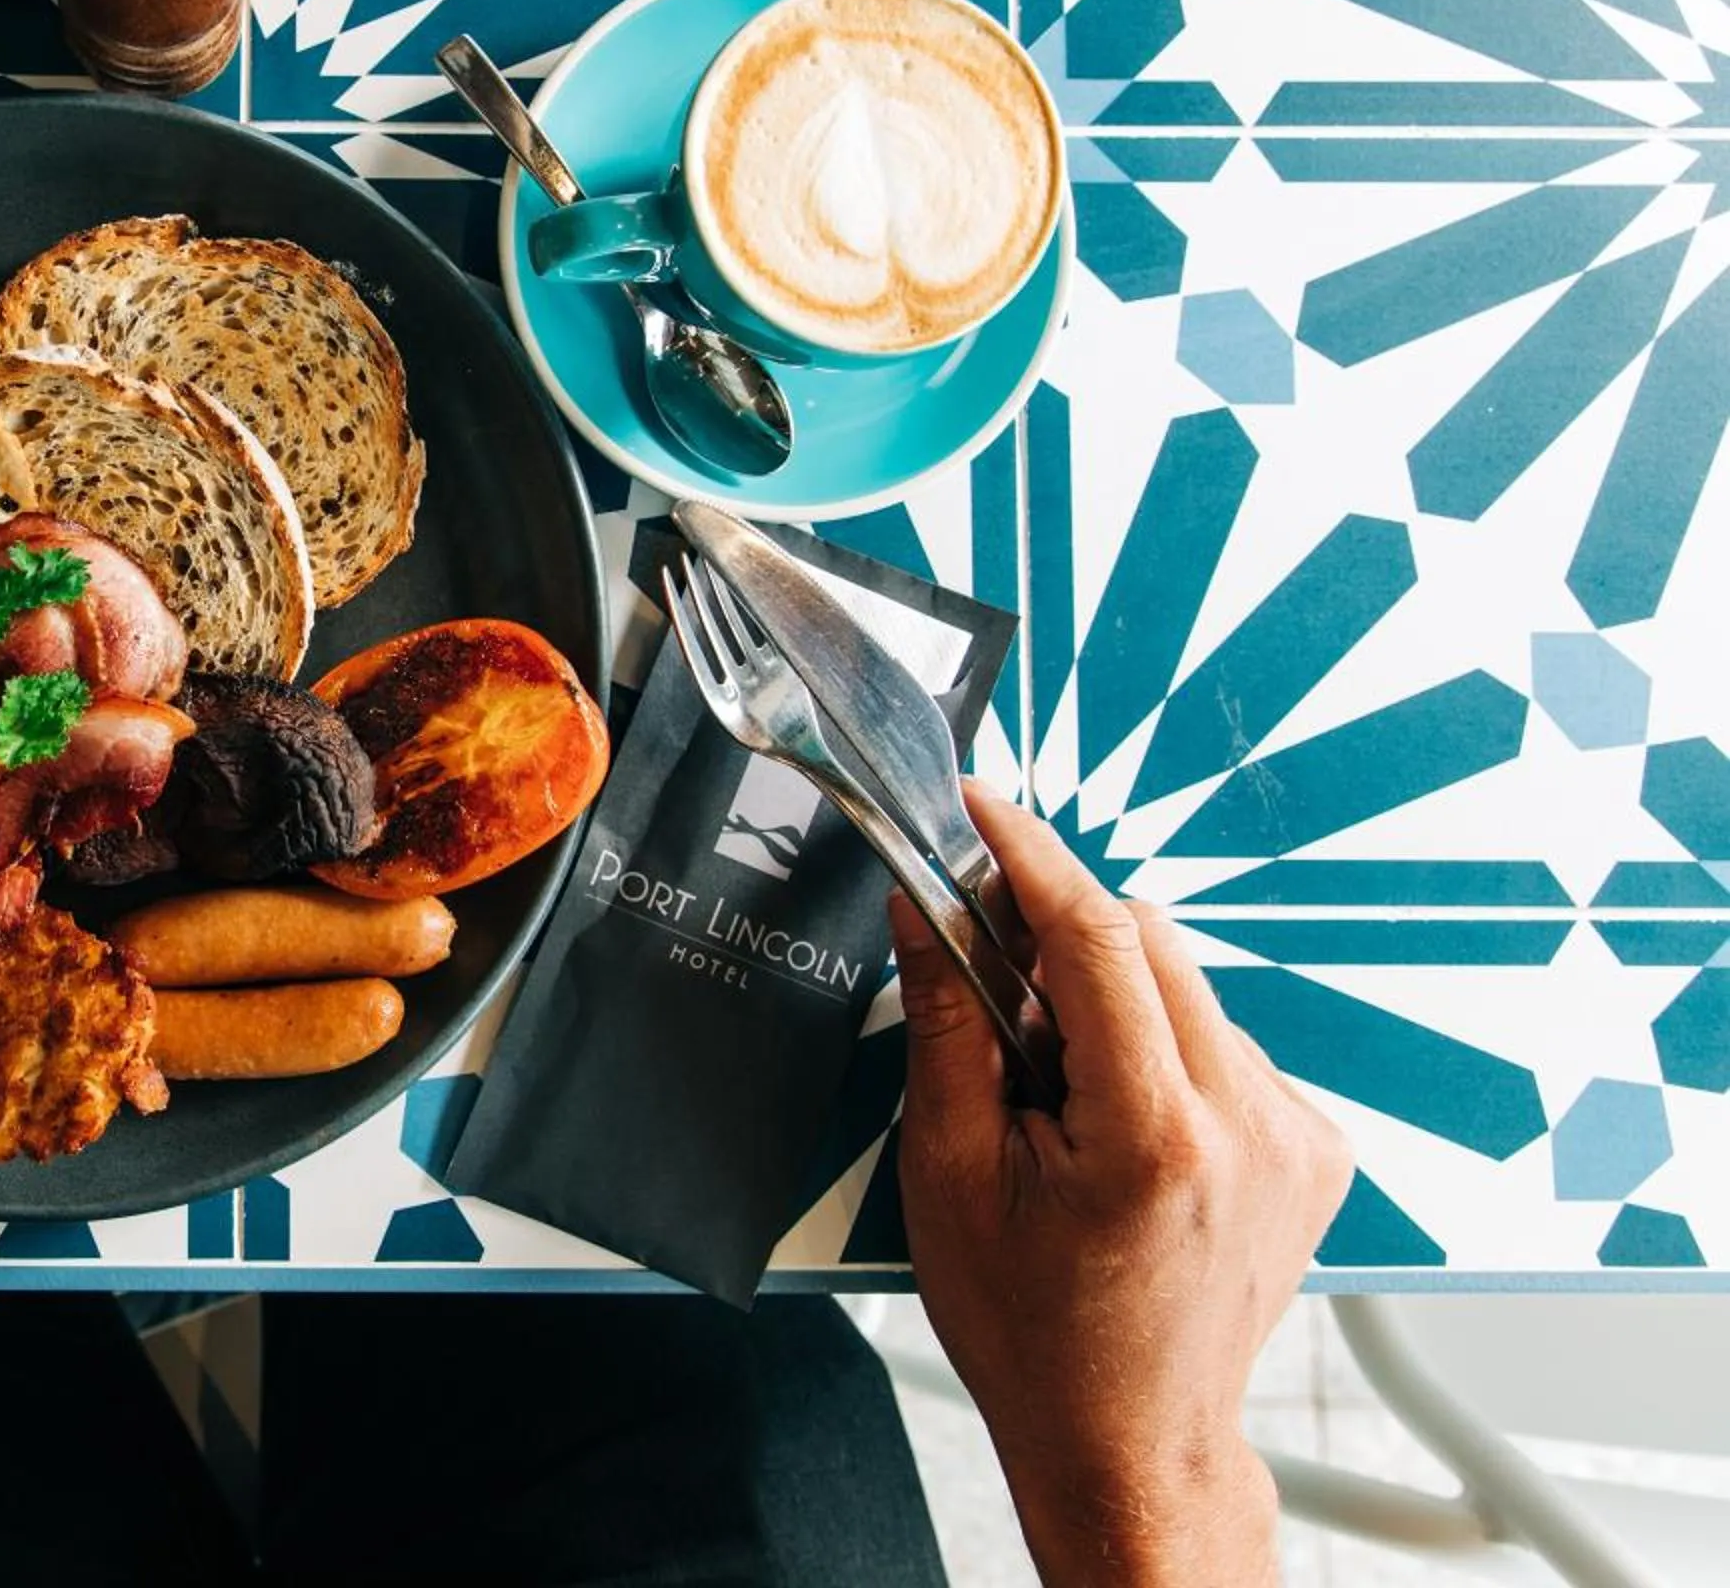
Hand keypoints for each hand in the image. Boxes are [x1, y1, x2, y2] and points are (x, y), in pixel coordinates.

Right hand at [893, 787, 1350, 1587]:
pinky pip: (1226, 1043)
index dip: (1029, 855)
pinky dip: (1165, 1052)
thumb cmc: (1034, 1329)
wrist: (1128, 1438)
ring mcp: (1295, 1136)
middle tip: (994, 995)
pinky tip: (1119, 1125)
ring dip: (1115, 1002)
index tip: (983, 809)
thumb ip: (947, 1025)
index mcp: (1154, 1133)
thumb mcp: (951, 1174)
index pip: (1097, 935)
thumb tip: (932, 911)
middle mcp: (1248, 1124)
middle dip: (1062, 942)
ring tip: (1059, 1100)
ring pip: (1191, 989)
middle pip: (1151, 944)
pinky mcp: (1315, 1149)